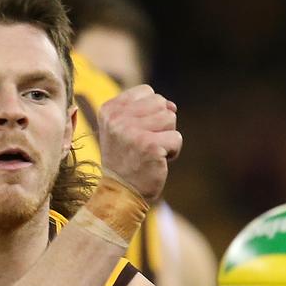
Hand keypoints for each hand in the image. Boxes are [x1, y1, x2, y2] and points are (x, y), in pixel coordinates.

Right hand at [97, 84, 180, 201]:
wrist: (120, 192)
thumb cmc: (126, 159)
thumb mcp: (125, 127)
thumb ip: (146, 109)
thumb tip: (172, 106)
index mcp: (109, 110)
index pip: (146, 92)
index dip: (149, 112)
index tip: (135, 132)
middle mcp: (117, 119)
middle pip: (160, 103)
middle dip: (160, 124)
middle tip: (144, 144)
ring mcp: (132, 132)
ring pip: (170, 118)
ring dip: (166, 137)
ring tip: (150, 151)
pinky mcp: (150, 146)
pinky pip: (177, 138)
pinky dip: (173, 152)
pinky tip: (157, 161)